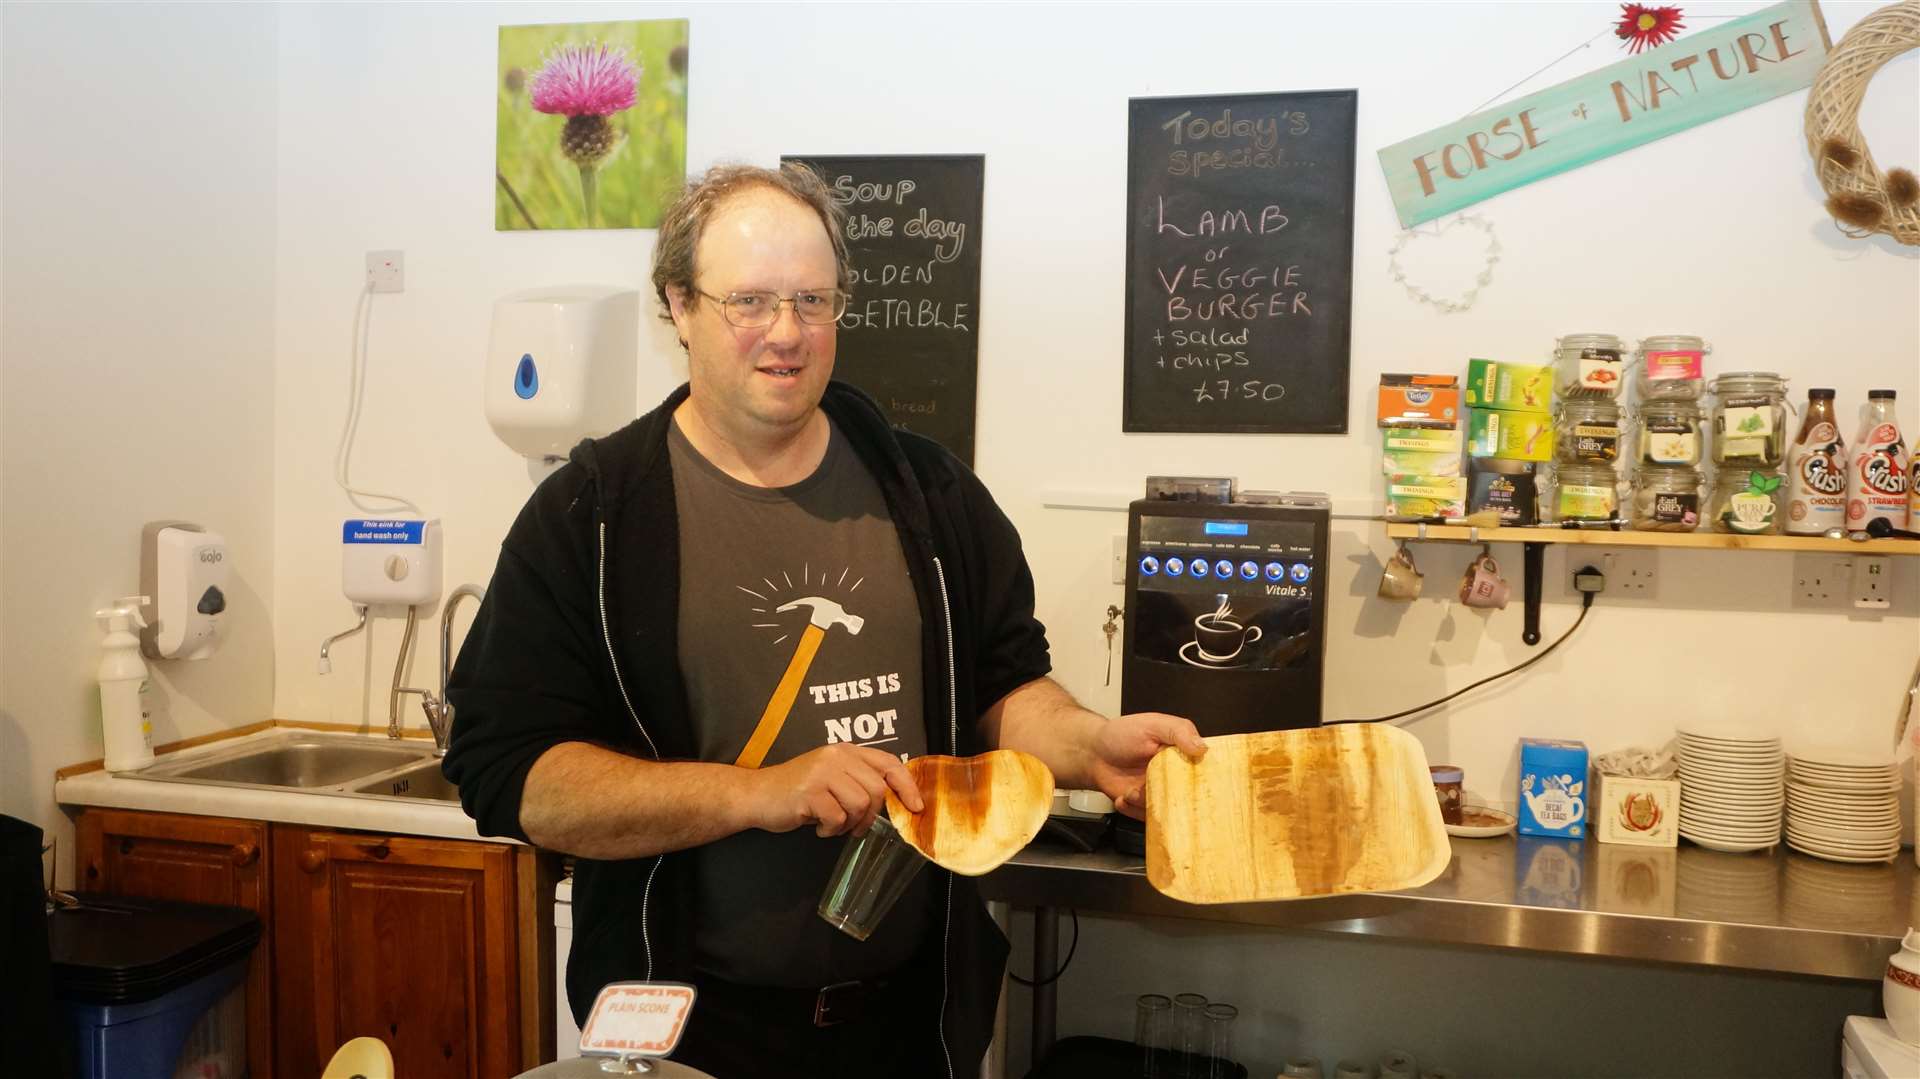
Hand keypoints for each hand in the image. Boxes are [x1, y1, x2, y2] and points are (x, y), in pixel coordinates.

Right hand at [745, 744, 924, 837]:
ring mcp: (822, 772)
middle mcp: (836, 756)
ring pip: (860, 804)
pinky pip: (838, 818)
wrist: (757, 795)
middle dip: (872, 815)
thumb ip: (858, 780)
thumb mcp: (831, 776)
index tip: (916, 807)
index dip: (907, 786)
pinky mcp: (809, 792)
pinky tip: (817, 826)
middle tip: (856, 827)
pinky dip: (831, 830)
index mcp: (845, 751)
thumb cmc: (798, 791)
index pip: (888, 763)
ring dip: (850, 824)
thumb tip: (895, 801)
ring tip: (833, 825)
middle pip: (877, 789)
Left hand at [1087, 712, 1205, 818]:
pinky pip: (1147, 819)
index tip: (1195, 781)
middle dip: (1176, 798)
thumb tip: (1203, 747)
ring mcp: (1160, 794)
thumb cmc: (1121, 735)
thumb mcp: (1153, 724)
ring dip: (1147, 803)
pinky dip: (1133, 809)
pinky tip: (1123, 796)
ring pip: (1168, 811)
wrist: (1092, 753)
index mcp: (1183, 756)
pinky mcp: (1145, 808)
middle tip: (1159, 792)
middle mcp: (1176, 778)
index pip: (1206, 771)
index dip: (1207, 779)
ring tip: (1132, 790)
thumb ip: (1179, 731)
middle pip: (1190, 797)